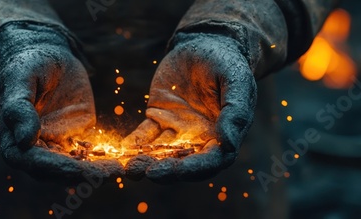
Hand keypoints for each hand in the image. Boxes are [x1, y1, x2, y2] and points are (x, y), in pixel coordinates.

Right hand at [0, 22, 122, 181]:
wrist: (50, 57)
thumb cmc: (28, 64)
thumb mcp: (20, 78)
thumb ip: (18, 108)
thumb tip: (24, 141)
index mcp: (13, 138)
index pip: (30, 160)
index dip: (52, 166)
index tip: (75, 168)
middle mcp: (35, 149)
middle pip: (57, 170)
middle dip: (83, 174)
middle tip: (108, 173)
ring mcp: (57, 145)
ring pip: (76, 165)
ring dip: (97, 170)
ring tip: (119, 169)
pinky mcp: (77, 138)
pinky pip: (91, 153)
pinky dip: (105, 158)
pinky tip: (124, 160)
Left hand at [123, 32, 256, 181]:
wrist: (204, 43)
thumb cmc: (227, 62)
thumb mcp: (237, 82)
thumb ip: (236, 112)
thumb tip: (228, 144)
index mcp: (221, 135)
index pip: (210, 160)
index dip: (196, 169)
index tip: (179, 171)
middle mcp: (198, 138)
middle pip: (182, 162)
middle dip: (166, 170)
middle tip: (148, 172)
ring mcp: (176, 129)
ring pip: (160, 152)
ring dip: (146, 161)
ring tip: (132, 168)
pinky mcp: (158, 117)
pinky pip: (144, 134)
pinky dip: (134, 144)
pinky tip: (123, 149)